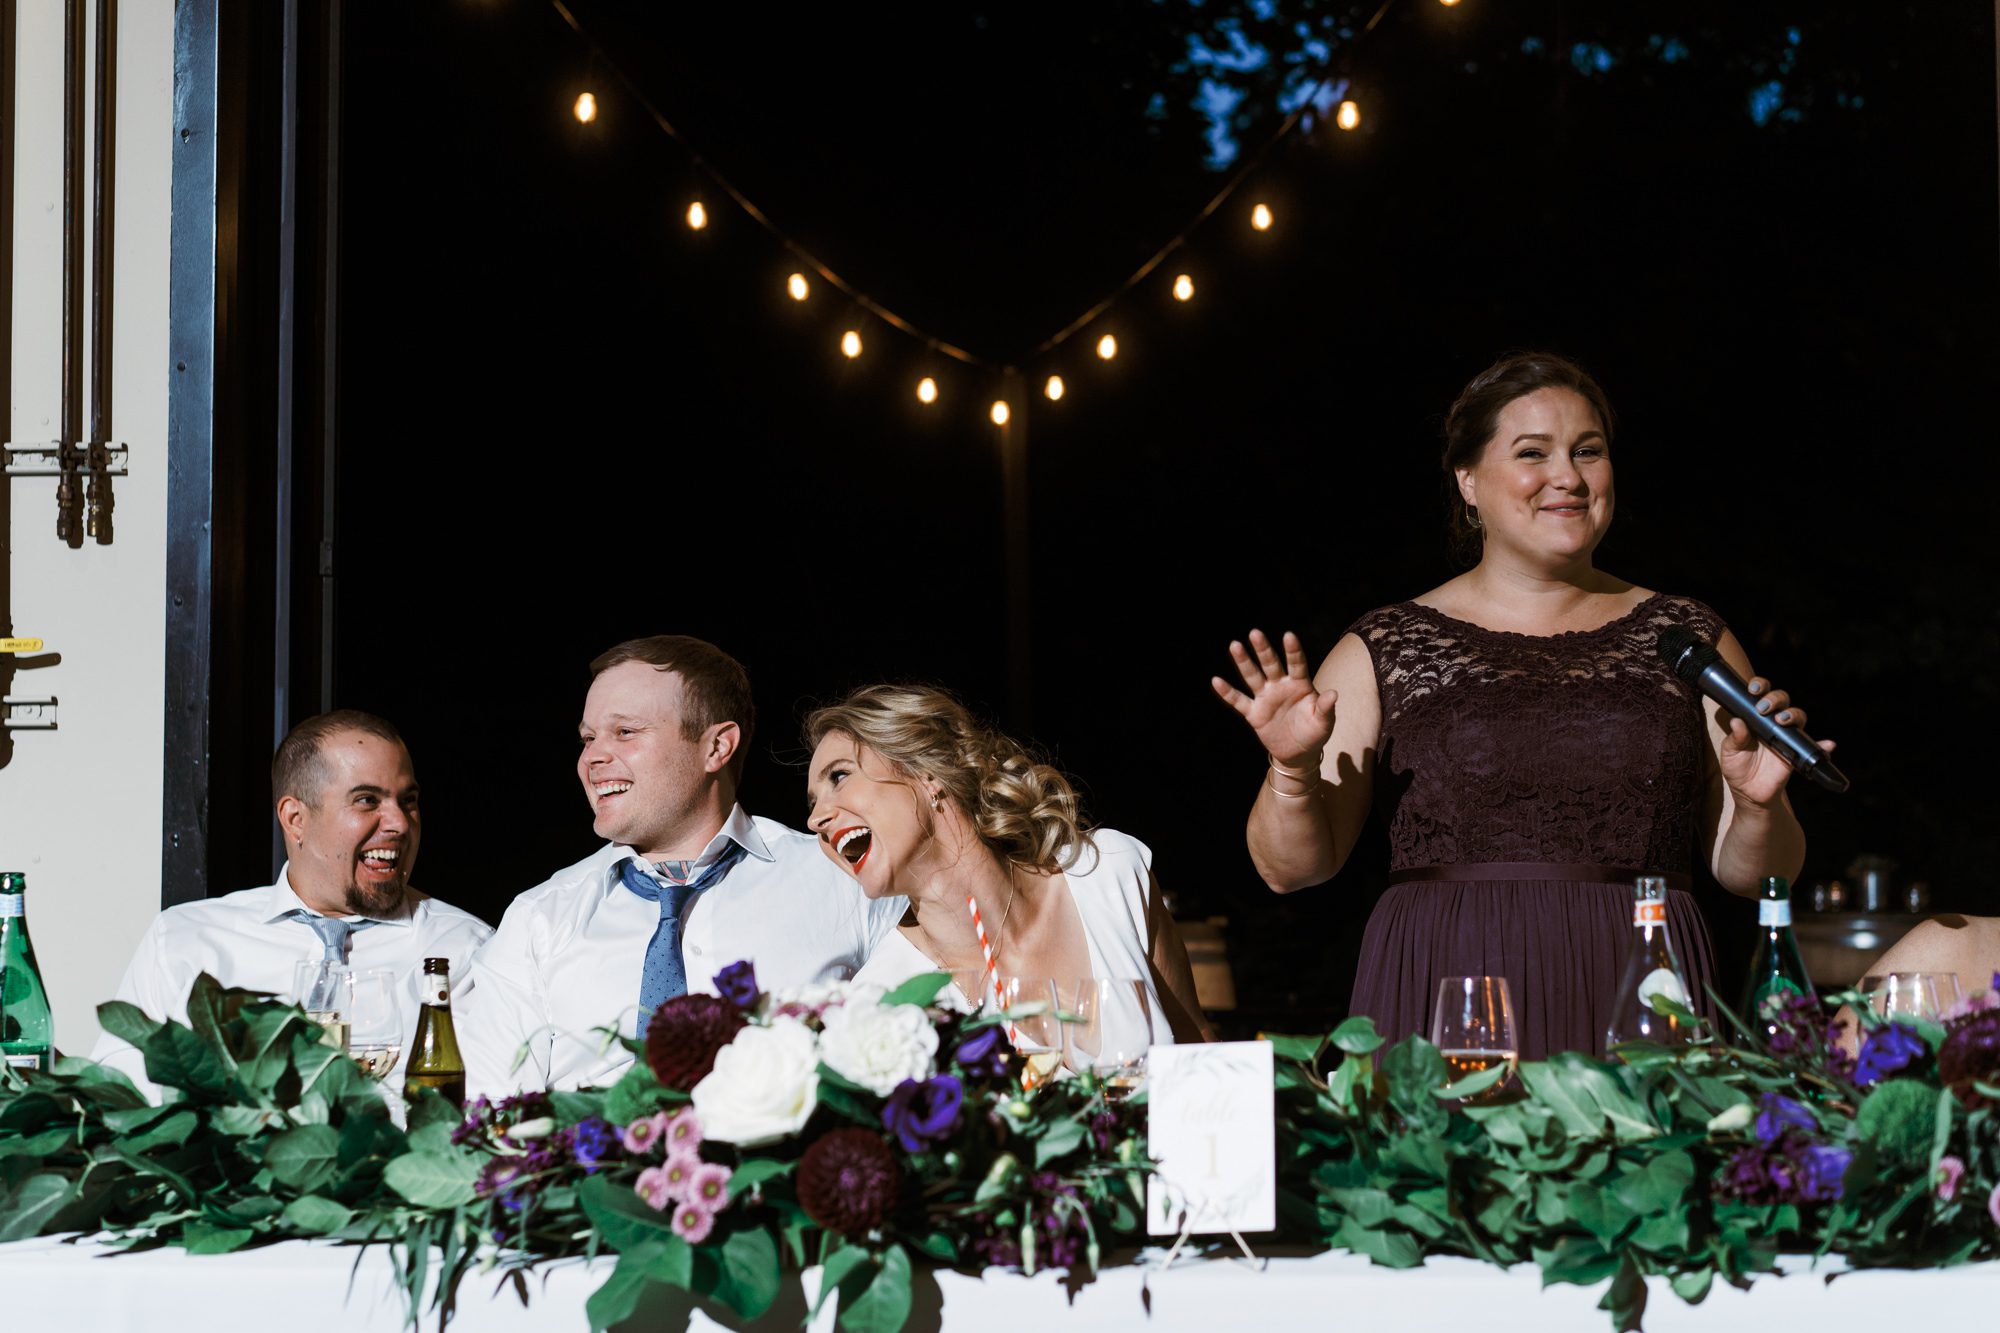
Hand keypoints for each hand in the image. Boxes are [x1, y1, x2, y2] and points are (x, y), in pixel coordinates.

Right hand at [1211, 629, 1336, 769]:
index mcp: (1300, 685)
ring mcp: (1265, 698)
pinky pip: (1239, 701)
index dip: (1293, 651)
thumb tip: (1333, 694)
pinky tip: (1216, 681)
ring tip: (1235, 645)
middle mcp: (1280, 686)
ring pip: (1253, 676)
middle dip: (1263, 649)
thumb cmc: (1315, 732)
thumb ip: (1326, 707)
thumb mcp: (1324, 722)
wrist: (1299, 752)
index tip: (1288, 636)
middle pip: (1271, 664)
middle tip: (1255, 633)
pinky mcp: (1254, 713)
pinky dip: (1227, 692)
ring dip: (1244, 662)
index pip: (1296, 664)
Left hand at [1717, 676, 1835, 807]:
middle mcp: (1772, 723)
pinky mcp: (1796, 753)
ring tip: (1782, 720)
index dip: (1760, 686)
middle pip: (1782, 701)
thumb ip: (1735, 738)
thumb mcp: (1730, 753)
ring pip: (1798, 717)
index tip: (1753, 690)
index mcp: (1754, 719)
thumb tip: (1737, 721)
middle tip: (1764, 708)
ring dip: (1793, 715)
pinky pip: (1813, 746)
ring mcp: (1786, 737)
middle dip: (1775, 699)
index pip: (1761, 695)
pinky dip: (1823, 744)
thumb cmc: (1737, 768)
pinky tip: (1827, 744)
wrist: (1748, 792)